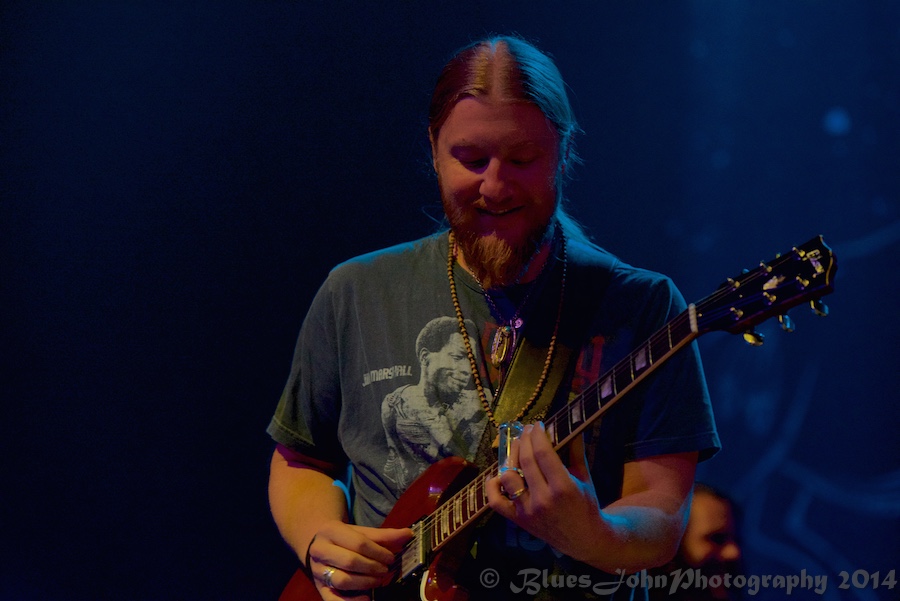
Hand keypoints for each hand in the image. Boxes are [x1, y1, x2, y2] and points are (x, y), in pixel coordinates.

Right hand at [306, 520, 413, 600]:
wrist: (319, 545)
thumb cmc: (344, 539)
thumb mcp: (360, 532)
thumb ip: (383, 535)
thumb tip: (408, 534)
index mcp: (330, 531)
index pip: (359, 543)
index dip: (378, 552)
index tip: (391, 558)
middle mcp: (320, 551)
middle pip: (350, 561)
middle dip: (373, 567)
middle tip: (386, 570)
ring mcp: (318, 571)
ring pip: (342, 580)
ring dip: (365, 582)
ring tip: (378, 580)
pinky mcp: (320, 588)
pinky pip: (334, 600)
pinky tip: (366, 599)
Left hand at [485, 422, 602, 562]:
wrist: (583, 539)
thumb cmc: (586, 505)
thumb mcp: (585, 477)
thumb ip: (576, 451)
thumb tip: (571, 425)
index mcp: (563, 487)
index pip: (543, 453)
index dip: (537, 435)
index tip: (537, 425)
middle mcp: (543, 499)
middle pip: (526, 460)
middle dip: (524, 440)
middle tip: (526, 430)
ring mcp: (528, 511)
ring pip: (509, 476)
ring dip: (510, 458)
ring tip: (517, 448)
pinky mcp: (518, 520)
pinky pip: (495, 501)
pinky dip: (492, 486)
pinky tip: (500, 474)